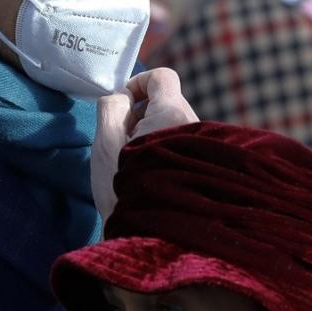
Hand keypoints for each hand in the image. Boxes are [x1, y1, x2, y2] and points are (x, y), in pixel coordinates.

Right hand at [92, 68, 198, 221]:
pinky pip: (184, 145)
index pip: (163, 77)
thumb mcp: (105, 143)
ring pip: (175, 125)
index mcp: (172, 114)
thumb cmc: (124, 188)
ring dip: (153, 134)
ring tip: (135, 162)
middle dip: (142, 113)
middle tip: (122, 140)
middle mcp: (195, 126)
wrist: (153, 234)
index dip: (139, 83)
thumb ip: (111, 106)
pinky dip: (166, 151)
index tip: (122, 104)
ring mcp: (204, 147)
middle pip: (168, 101)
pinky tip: (151, 173)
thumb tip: (122, 96)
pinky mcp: (206, 166)